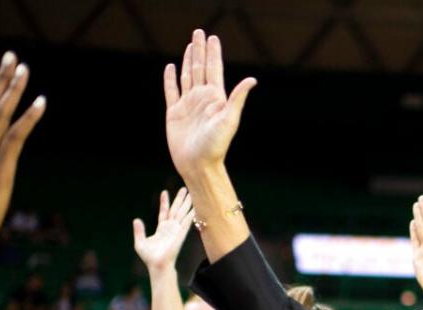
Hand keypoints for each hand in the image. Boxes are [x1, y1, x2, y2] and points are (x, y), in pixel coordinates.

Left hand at [133, 188, 194, 271]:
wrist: (157, 265)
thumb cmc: (150, 257)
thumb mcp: (140, 242)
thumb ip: (139, 231)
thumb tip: (136, 220)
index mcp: (161, 229)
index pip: (164, 212)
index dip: (164, 202)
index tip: (165, 192)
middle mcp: (170, 228)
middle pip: (176, 210)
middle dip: (180, 199)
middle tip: (184, 189)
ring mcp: (176, 230)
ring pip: (182, 213)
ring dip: (187, 203)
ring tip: (191, 193)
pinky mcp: (181, 233)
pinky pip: (187, 221)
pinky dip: (191, 214)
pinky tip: (195, 206)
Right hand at [164, 30, 255, 178]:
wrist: (198, 165)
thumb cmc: (216, 146)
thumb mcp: (229, 120)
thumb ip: (237, 98)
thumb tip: (252, 80)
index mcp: (215, 98)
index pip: (214, 69)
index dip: (213, 53)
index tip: (213, 38)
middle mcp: (202, 98)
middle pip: (200, 68)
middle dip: (200, 50)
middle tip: (199, 32)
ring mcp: (188, 105)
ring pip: (187, 76)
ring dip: (188, 60)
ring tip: (189, 45)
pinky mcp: (174, 113)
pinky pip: (171, 91)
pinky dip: (170, 79)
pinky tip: (171, 68)